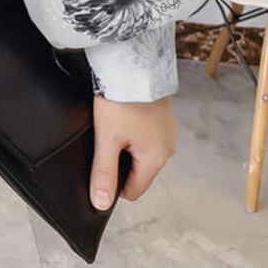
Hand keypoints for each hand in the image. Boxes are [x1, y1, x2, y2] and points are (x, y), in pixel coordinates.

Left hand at [89, 95, 176, 210]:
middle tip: (104, 140)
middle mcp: (168, 147)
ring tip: (112, 125)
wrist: (132, 64)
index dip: (113, 185)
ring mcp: (167, 130)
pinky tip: (122, 115)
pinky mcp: (163, 115)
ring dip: (126, 144)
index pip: (134, 190)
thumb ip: (104, 172)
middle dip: (120, 161)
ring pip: (142, 151)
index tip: (100, 166)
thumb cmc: (121, 99)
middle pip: (139, 170)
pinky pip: (146, 134)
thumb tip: (100, 203)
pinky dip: (133, 130)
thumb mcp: (107, 139)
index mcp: (156, 158)